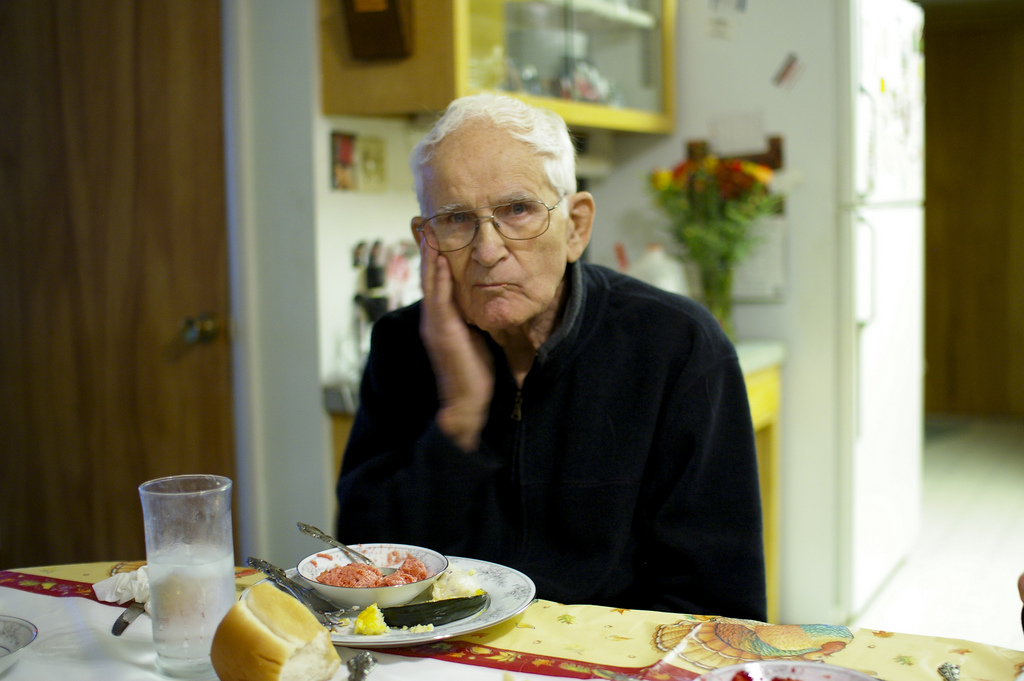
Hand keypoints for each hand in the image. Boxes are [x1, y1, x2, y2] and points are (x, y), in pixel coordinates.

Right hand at [418, 240, 494, 450]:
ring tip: (428, 230)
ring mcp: (435, 325)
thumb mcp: (475, 336)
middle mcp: (434, 319)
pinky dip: (439, 277)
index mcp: (442, 319)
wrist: (467, 403)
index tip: (434, 232)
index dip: (434, 257)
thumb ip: (473, 316)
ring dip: (429, 255)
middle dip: (426, 249)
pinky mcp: (442, 332)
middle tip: (422, 221)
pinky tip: (441, 258)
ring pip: (430, 282)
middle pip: (428, 276)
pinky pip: (439, 298)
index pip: (436, 281)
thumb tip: (484, 298)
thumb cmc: (474, 373)